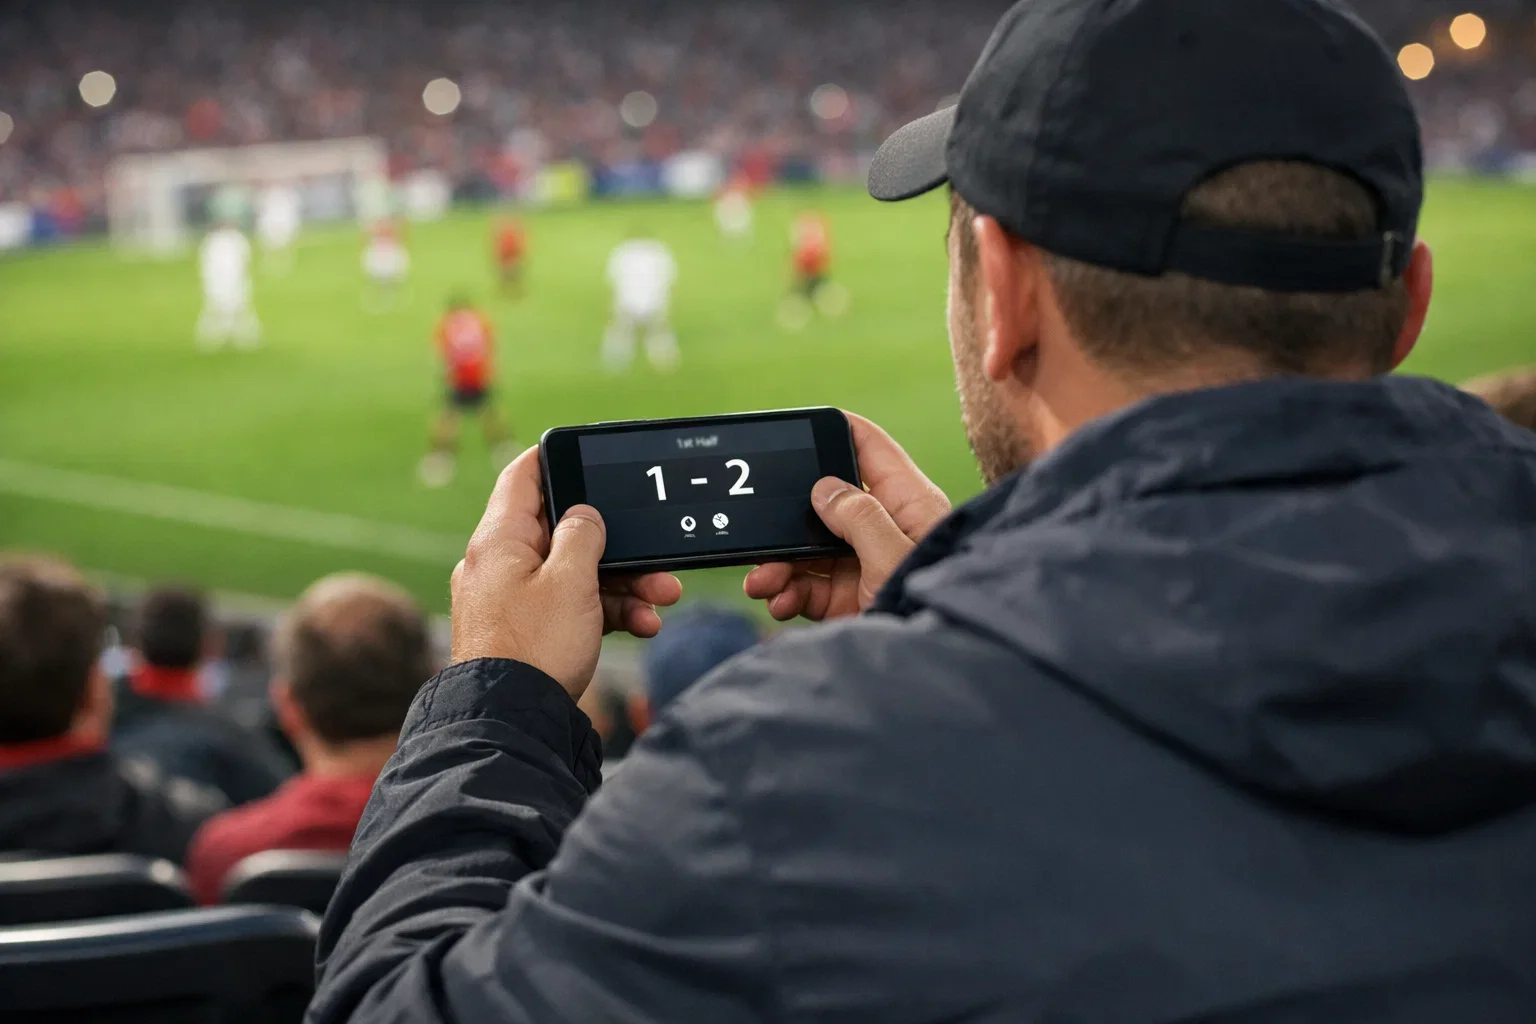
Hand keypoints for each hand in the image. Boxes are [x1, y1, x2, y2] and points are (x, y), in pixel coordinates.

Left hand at [450, 447, 681, 697]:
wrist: (513, 721)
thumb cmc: (535, 647)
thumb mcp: (570, 580)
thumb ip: (582, 535)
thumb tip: (584, 515)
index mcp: (500, 539)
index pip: (524, 477)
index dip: (556, 460)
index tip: (587, 456)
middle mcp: (500, 564)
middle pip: (563, 532)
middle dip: (617, 546)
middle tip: (655, 557)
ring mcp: (513, 599)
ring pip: (575, 573)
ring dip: (623, 583)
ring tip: (661, 598)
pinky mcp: (527, 630)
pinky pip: (571, 606)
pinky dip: (606, 611)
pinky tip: (642, 623)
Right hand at [744, 412, 949, 620]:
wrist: (935, 674)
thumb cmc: (932, 603)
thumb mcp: (894, 555)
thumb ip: (859, 516)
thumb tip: (824, 487)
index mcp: (907, 503)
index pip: (870, 449)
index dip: (838, 430)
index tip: (800, 425)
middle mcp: (884, 529)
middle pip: (827, 504)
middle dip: (789, 517)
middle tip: (762, 530)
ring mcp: (866, 565)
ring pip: (810, 549)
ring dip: (780, 563)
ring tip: (764, 582)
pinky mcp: (852, 599)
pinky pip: (810, 587)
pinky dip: (788, 593)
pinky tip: (778, 602)